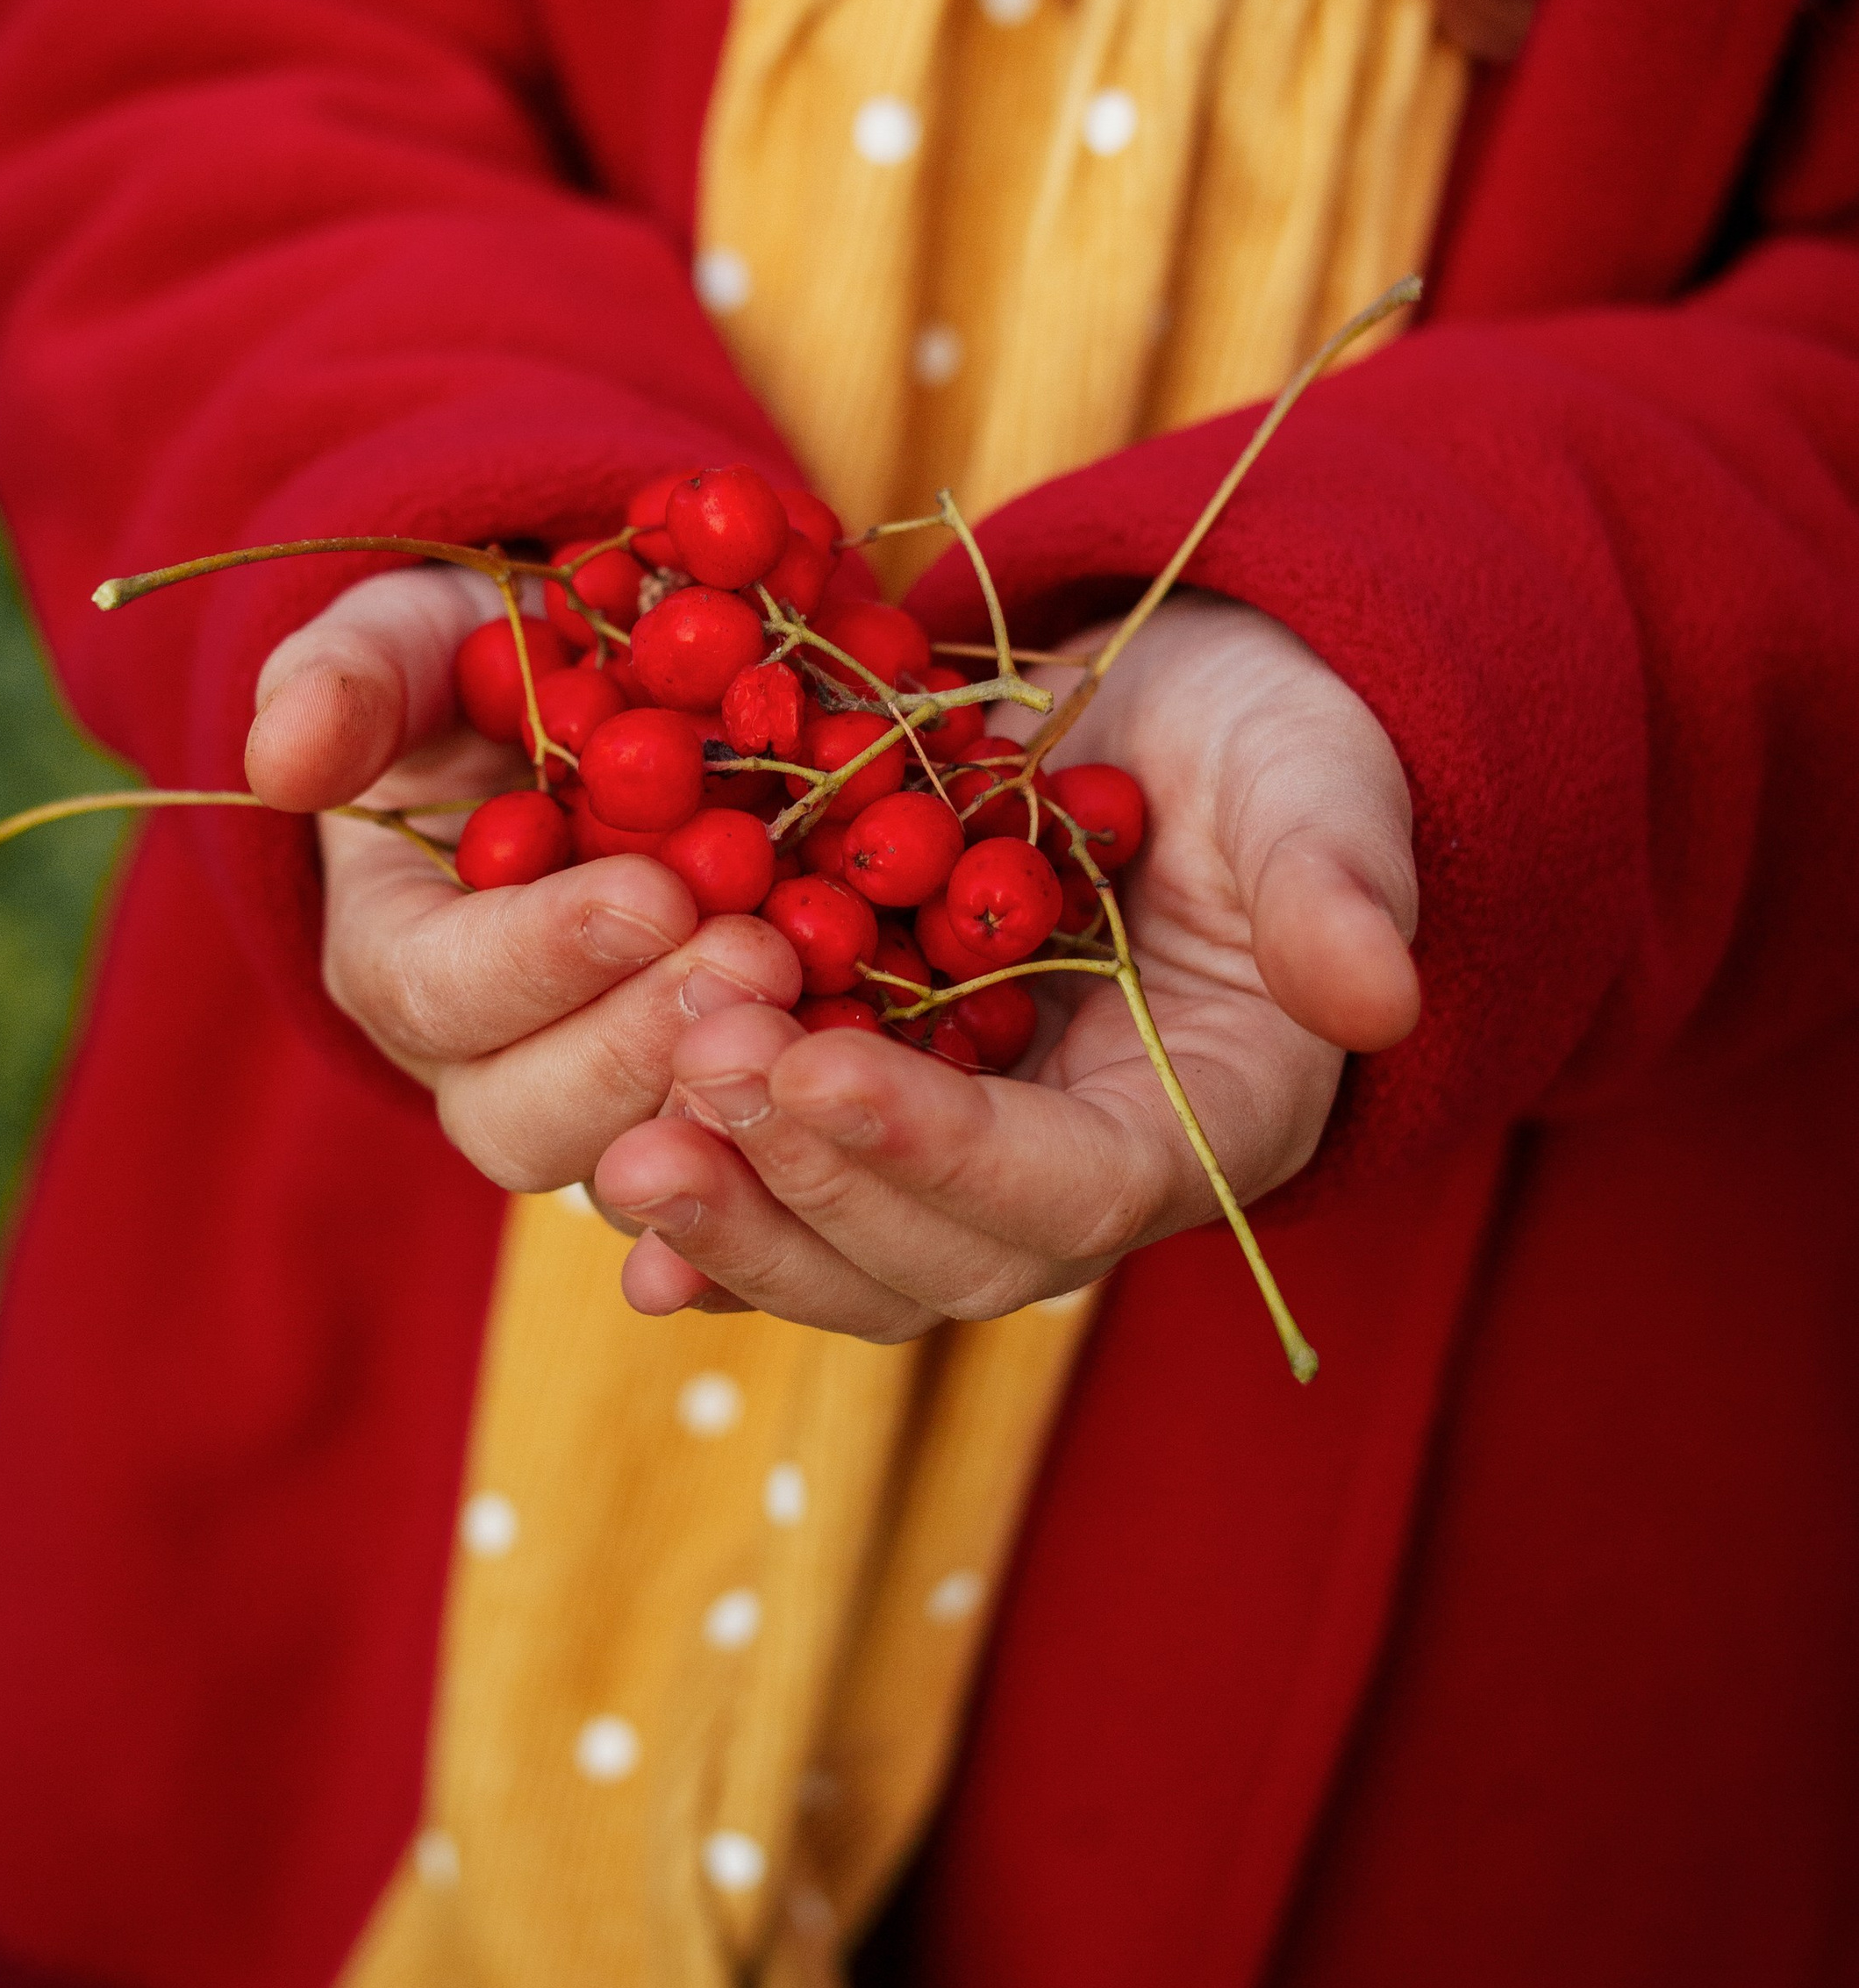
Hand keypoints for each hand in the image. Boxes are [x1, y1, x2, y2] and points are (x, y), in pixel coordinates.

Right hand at [246, 567, 799, 1189]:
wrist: (606, 699)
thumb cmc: (485, 665)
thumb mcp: (407, 639)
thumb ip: (351, 680)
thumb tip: (281, 755)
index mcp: (393, 957)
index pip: (436, 993)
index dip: (539, 958)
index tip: (652, 895)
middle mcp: (484, 1059)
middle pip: (527, 1118)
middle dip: (643, 1045)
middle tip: (758, 958)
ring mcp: (600, 1097)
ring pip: (640, 1161)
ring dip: (726, 1097)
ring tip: (817, 995)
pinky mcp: (704, 1107)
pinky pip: (743, 1173)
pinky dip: (801, 1147)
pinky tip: (875, 1081)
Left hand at [592, 593, 1419, 1338]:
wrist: (1185, 727)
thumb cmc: (1273, 749)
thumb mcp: (1322, 784)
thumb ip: (1339, 885)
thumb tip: (1377, 996)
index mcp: (1199, 1129)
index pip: (1066, 1189)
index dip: (938, 1151)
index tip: (811, 1070)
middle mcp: (1073, 1177)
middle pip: (936, 1260)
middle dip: (804, 1193)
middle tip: (686, 1084)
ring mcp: (969, 1160)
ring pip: (844, 1250)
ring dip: (734, 1216)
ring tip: (618, 1148)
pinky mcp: (885, 1114)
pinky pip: (791, 1195)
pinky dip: (709, 1218)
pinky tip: (609, 1200)